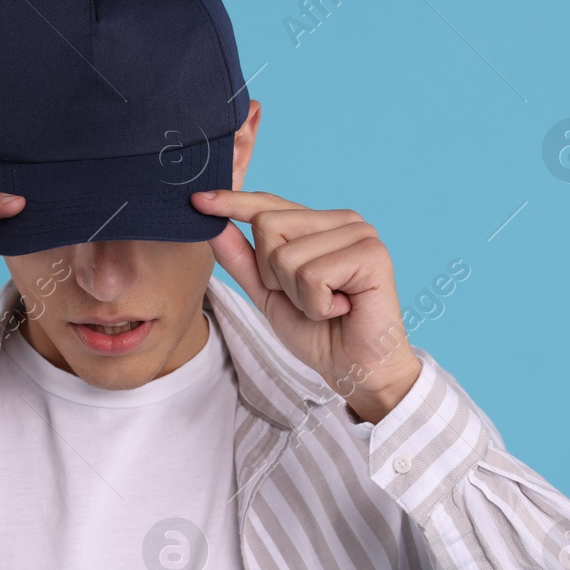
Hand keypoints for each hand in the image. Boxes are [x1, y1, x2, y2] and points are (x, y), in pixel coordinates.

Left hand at [191, 189, 420, 422]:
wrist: (354, 369)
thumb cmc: (317, 331)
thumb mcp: (267, 292)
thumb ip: (242, 259)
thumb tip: (212, 225)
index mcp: (319, 224)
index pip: (269, 205)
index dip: (233, 202)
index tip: (197, 200)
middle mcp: (342, 221)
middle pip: (268, 226)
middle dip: (273, 275)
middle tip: (307, 297)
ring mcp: (360, 234)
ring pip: (286, 254)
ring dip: (297, 294)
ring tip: (326, 306)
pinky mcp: (372, 254)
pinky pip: (312, 275)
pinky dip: (316, 304)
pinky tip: (340, 309)